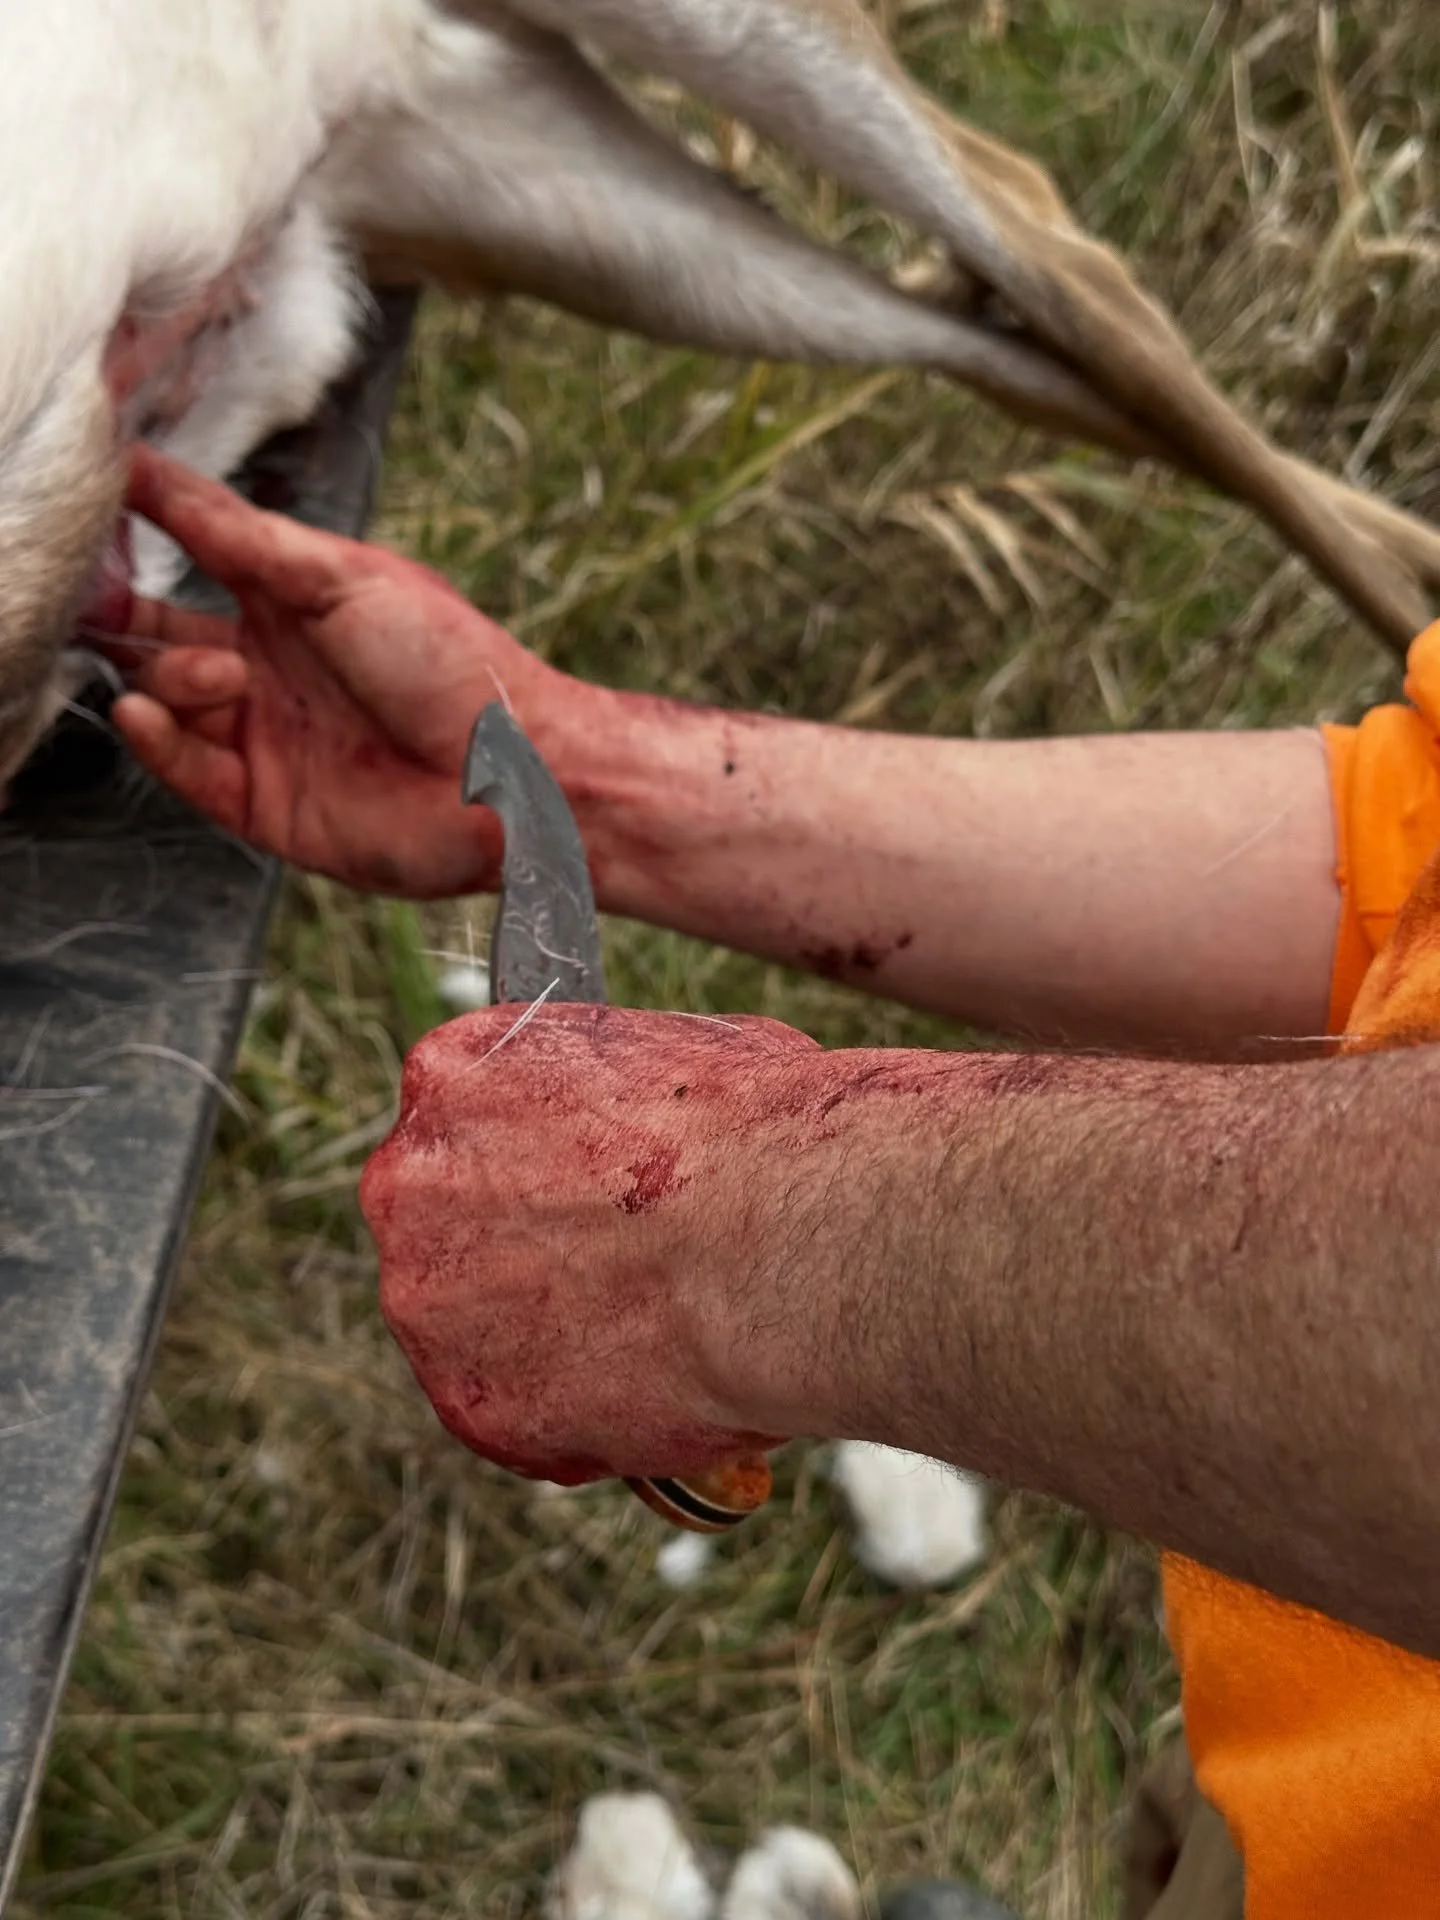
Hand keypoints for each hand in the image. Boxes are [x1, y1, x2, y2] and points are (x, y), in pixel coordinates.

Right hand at [108, 447, 581, 896]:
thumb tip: (149, 471)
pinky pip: (188, 773)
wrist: (515, 774)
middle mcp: (271, 669)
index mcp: (294, 602)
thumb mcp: (341, 578)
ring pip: (169, 703)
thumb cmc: (455, 664)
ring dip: (171, 680)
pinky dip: (159, 742)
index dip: (144, 527)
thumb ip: (239, 535)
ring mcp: (266, 737)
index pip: (197, 554)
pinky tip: (148, 713)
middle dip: (121, 615)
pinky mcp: (267, 807)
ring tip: (223, 677)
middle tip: (99, 596)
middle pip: (161, 636)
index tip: (96, 493)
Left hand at [360, 1003, 839, 1485]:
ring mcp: (427, 1305)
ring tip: (648, 1329)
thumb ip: (605, 1096)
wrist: (787, 1251)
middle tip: (616, 1263)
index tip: (590, 1182)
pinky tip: (649, 1384)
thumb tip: (631, 1124)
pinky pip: (514, 1415)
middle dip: (520, 1245)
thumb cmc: (758, 1135)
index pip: (463, 1117)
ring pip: (471, 1325)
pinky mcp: (472, 1408)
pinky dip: (573, 1413)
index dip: (534, 1154)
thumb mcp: (669, 1057)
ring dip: (540, 1332)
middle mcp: (408, 1183)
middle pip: (445, 1222)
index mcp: (450, 1075)